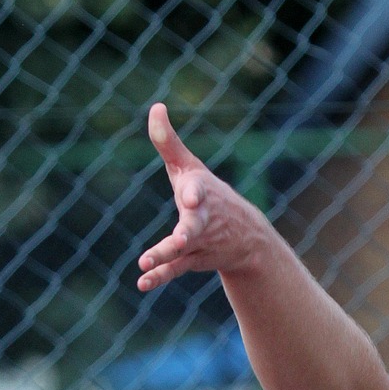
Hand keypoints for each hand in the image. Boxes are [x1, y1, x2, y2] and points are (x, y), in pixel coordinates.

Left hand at [137, 103, 267, 290]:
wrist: (247, 238)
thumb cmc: (210, 195)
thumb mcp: (190, 167)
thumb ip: (169, 142)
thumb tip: (156, 106)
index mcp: (201, 193)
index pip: (198, 190)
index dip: (195, 193)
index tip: (191, 196)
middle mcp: (202, 219)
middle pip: (194, 225)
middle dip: (189, 231)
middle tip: (182, 238)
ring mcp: (198, 242)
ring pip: (181, 250)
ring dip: (165, 254)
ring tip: (145, 262)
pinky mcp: (193, 260)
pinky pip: (175, 269)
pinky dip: (159, 276)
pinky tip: (142, 283)